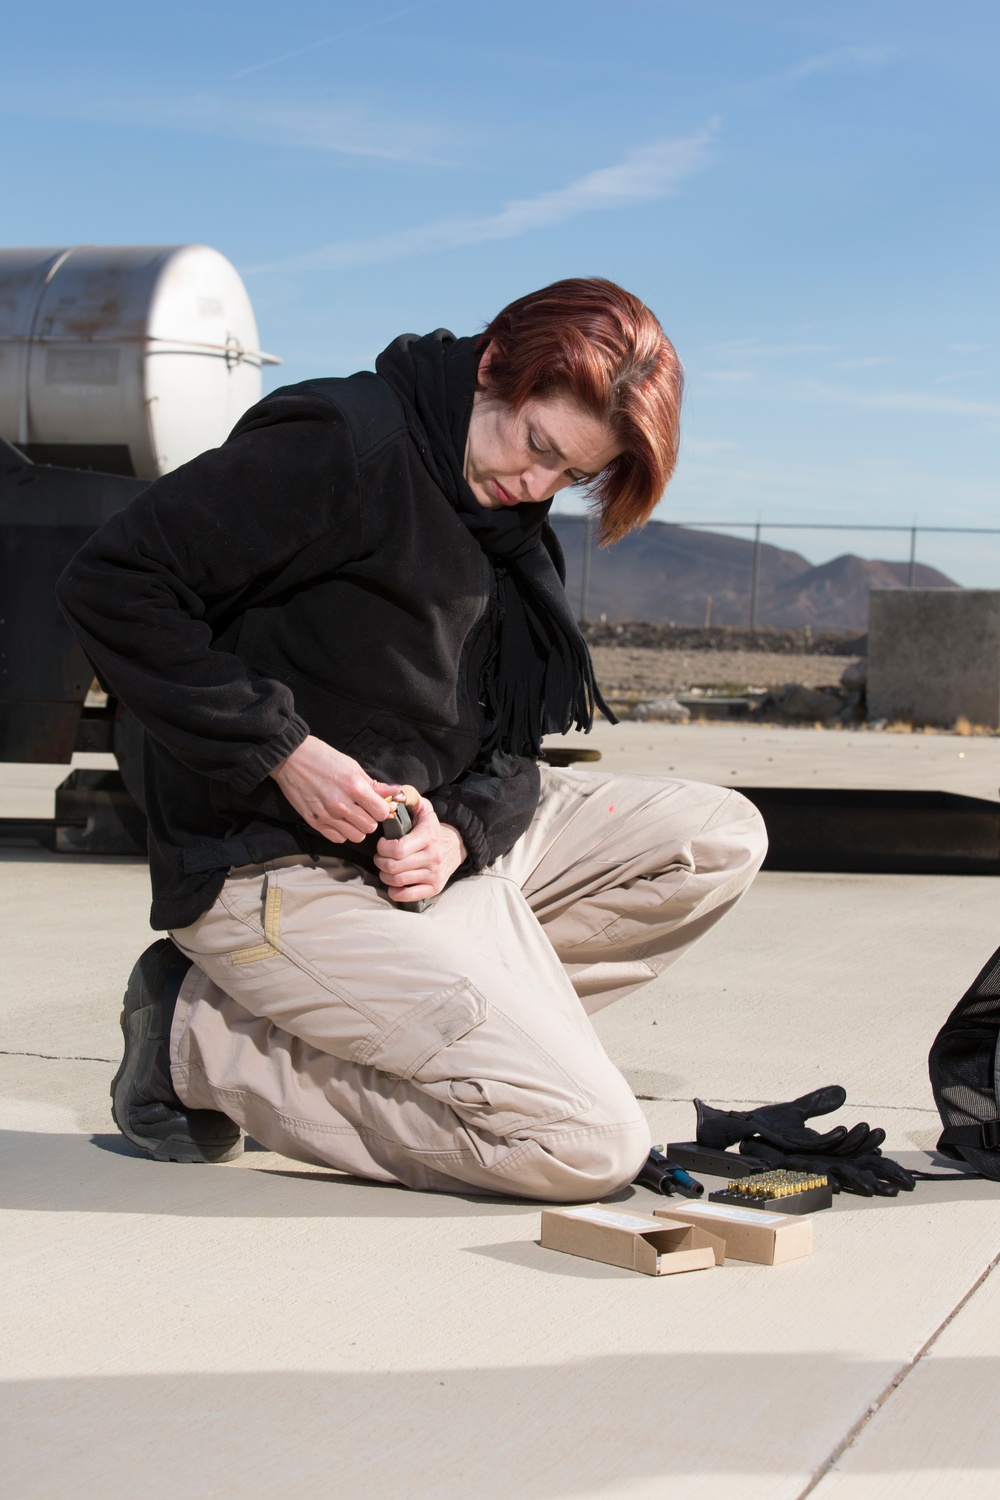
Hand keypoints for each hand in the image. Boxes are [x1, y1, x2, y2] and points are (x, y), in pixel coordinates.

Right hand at [269, 735, 400, 843]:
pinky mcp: (315, 822)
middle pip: (370, 827)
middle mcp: (341, 804)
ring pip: (356, 837)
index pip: (382, 812)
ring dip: (357, 828)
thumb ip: (374, 784)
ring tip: (351, 815)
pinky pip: (338, 838)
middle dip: (370, 819)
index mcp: (354, 787)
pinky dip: (342, 832)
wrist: (291, 758)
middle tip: (363, 809)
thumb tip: (396, 792)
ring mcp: (327, 815)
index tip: (377, 804)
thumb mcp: (352, 766)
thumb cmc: (323, 758)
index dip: (382, 809)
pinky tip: (338, 820)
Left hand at [374, 796, 466, 902]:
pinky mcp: (434, 888)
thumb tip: (396, 795)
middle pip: (394, 867)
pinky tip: (394, 884)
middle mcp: (432, 857)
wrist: (456, 846)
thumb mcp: (425, 809)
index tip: (382, 844)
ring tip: (386, 867)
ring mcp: (434, 875)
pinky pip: (408, 896)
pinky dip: (395, 892)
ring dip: (385, 875)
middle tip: (381, 857)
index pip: (398, 849)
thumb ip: (410, 799)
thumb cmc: (432, 828)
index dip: (383, 848)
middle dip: (380, 862)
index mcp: (427, 837)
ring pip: (398, 881)